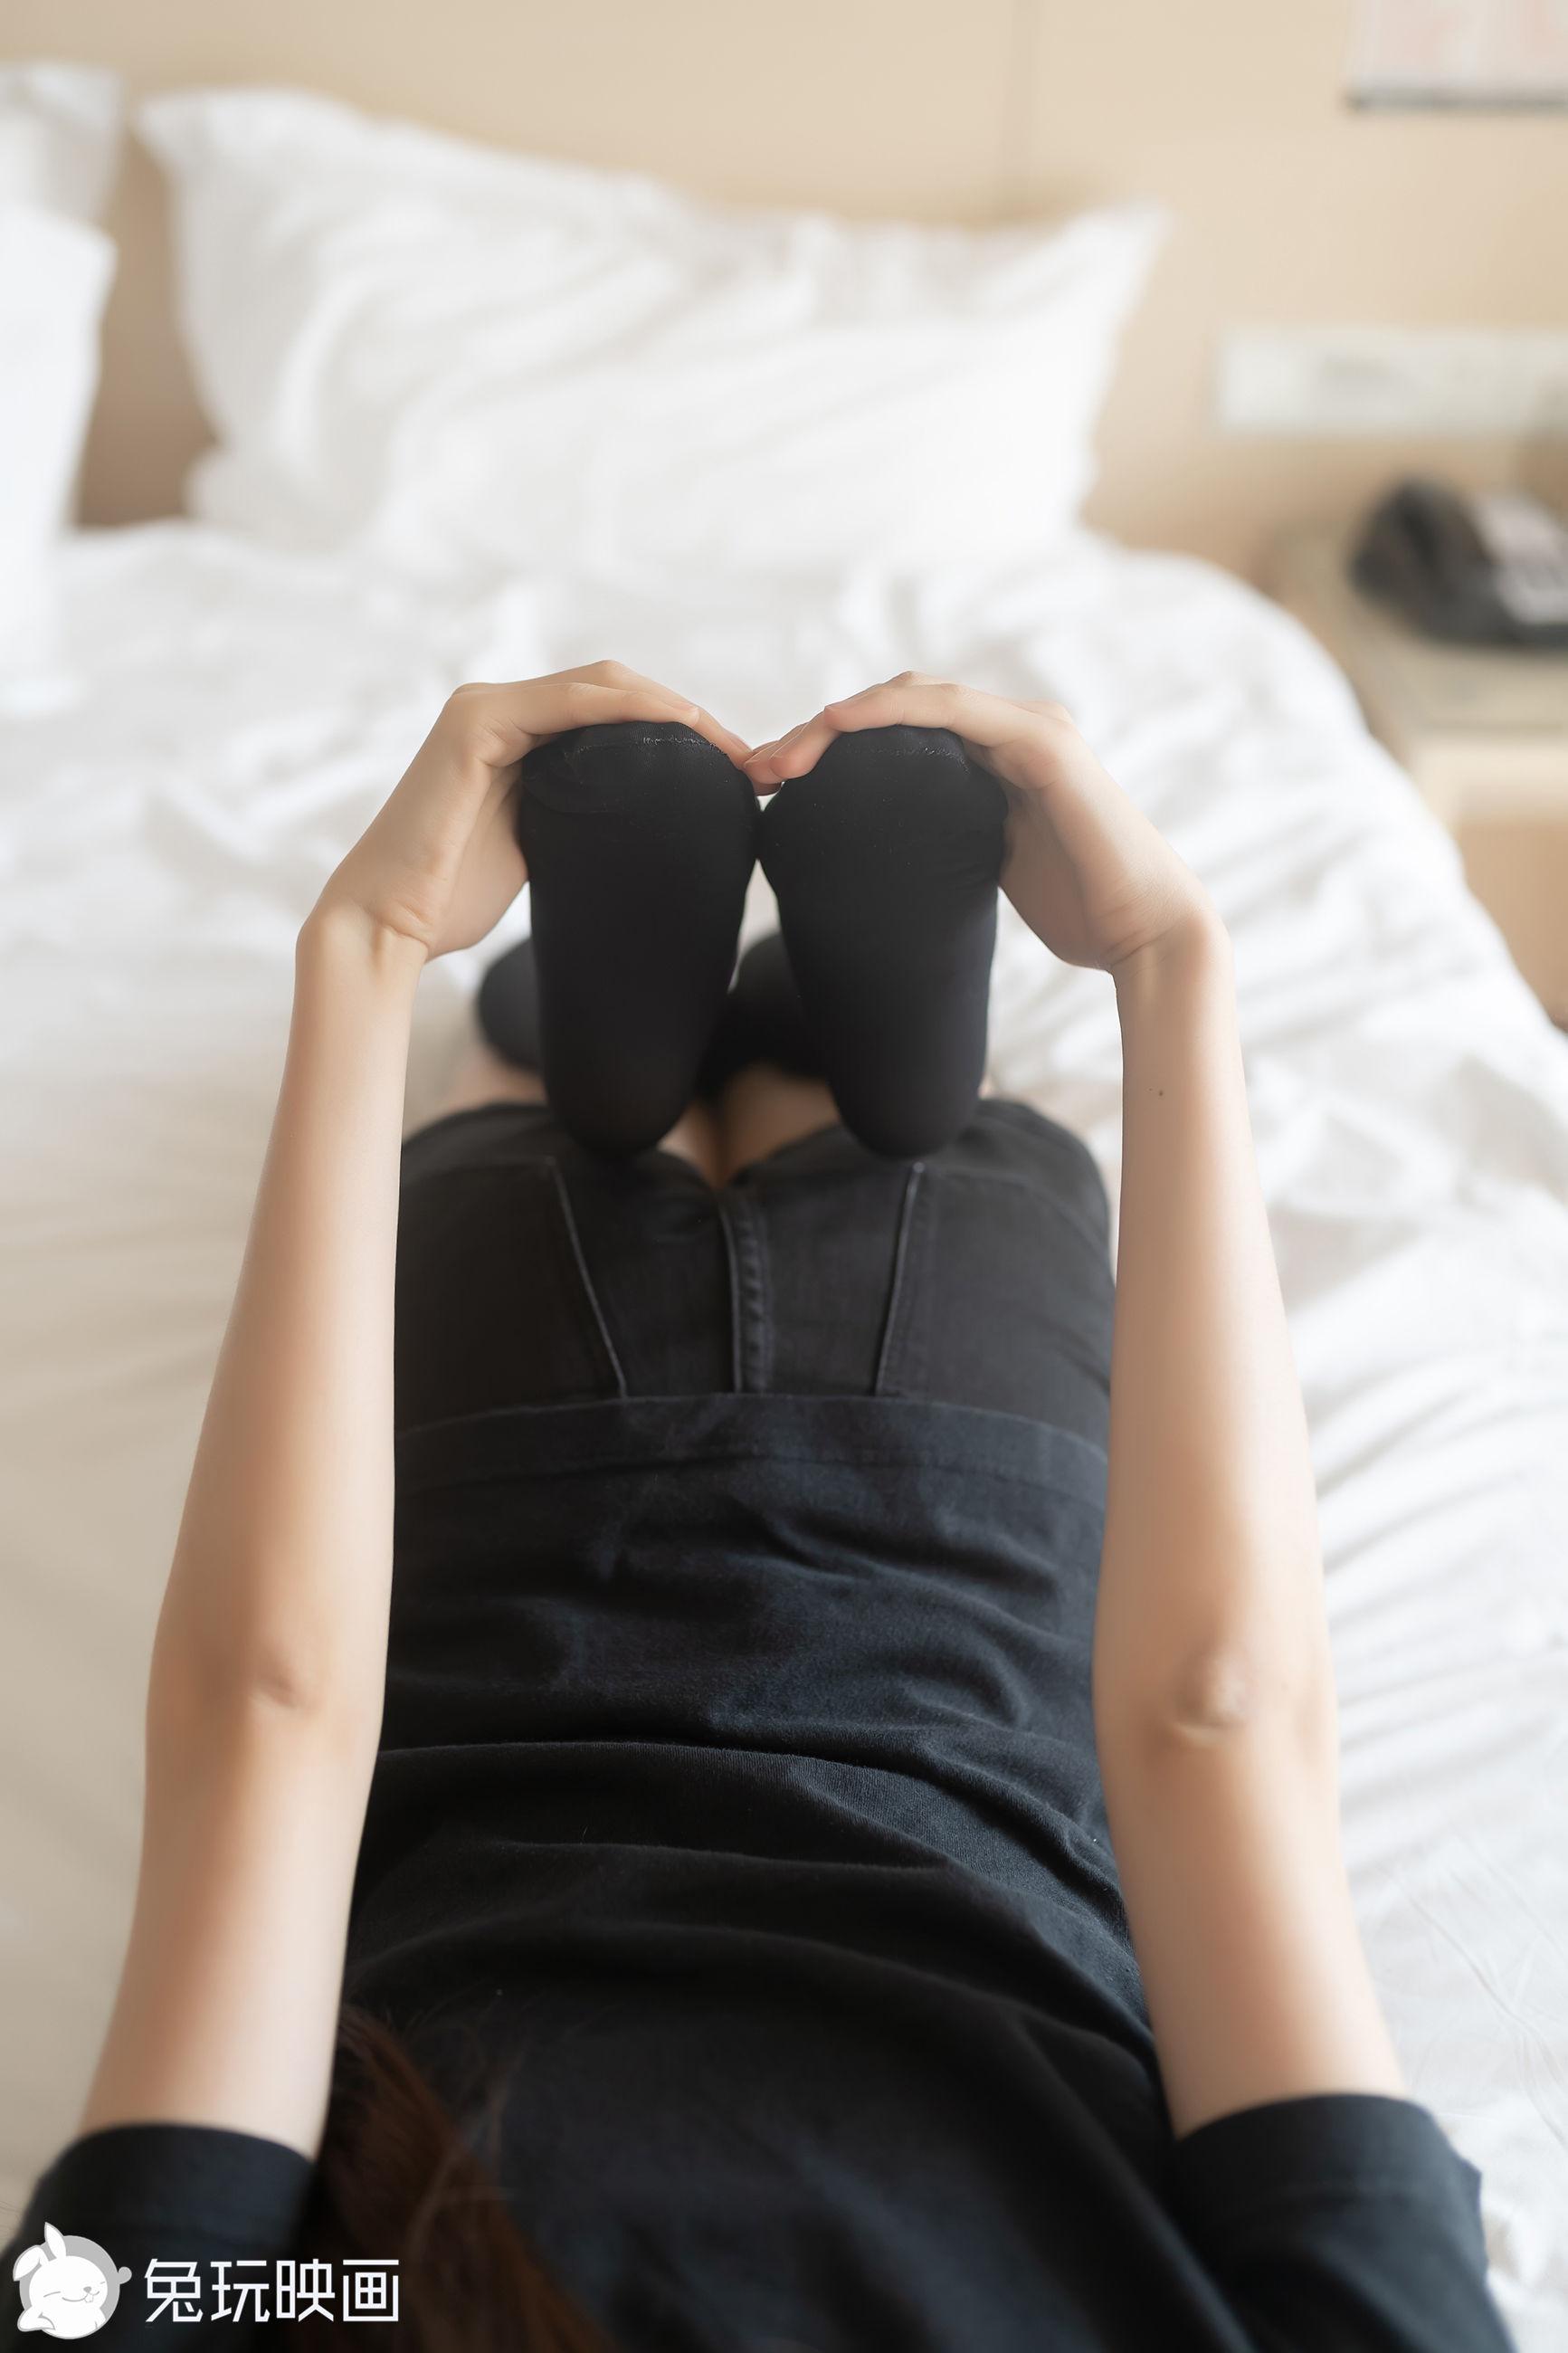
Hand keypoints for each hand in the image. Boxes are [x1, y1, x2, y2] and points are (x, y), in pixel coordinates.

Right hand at [313, 662, 750, 960]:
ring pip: (598, 685)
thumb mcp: (538, 844)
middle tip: (749, 760)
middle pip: (613, 688)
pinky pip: (568, 703)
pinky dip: (628, 708)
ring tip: (729, 748)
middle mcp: (497, 709)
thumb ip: (576, 814)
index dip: (677, 729)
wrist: (390, 925)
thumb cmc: (452, 897)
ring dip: (671, 708)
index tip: (737, 769)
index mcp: (512, 732)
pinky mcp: (474, 725)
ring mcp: (483, 710)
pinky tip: (679, 727)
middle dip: (687, 716)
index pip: (610, 709)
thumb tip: (641, 824)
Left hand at [745, 675, 1215, 973]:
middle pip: (895, 708)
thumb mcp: (984, 868)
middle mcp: (1011, 730)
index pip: (897, 732)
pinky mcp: (1045, 743)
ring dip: (840, 720)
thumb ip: (945, 842)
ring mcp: (1029, 729)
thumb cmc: (1077, 912)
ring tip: (783, 755)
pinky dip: (893, 710)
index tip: (769, 782)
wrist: (1142, 935)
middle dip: (819, 732)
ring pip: (915, 698)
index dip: (829, 747)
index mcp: (994, 757)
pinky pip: (954, 711)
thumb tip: (882, 862)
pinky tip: (841, 723)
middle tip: (759, 769)